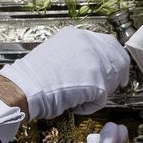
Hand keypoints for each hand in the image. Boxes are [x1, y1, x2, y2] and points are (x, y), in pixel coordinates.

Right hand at [0, 27, 130, 120]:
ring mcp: (95, 62)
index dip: (114, 58)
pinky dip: (89, 106)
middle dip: (117, 75)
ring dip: (99, 92)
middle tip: (113, 87)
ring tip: (79, 97)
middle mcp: (89, 44)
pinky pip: (102, 99)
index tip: (117, 69)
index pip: (108, 43)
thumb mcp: (56, 52)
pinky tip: (74, 105)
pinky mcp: (97, 82)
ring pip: (111, 80)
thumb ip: (76, 54)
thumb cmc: (33, 76)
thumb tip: (91, 67)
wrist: (25, 87)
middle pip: (118, 59)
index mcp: (77, 35)